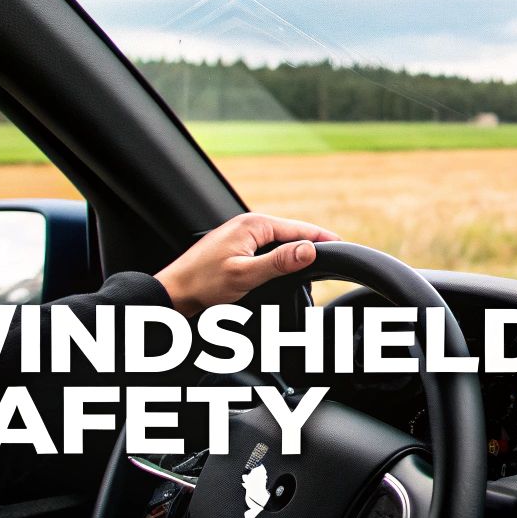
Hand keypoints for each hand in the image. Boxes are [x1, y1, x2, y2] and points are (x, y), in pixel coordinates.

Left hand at [154, 213, 340, 315]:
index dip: (323, 238)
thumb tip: (310, 250)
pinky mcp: (238, 246)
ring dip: (298, 250)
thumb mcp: (245, 274)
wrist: (172, 293)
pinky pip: (269, 247)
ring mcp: (243, 234)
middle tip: (336, 255)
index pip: (299, 229)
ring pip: (281, 241)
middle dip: (312, 243)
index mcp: (254, 224)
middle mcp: (249, 224)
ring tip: (318, 259)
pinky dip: (283, 255)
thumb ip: (279, 262)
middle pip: (292, 233)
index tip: (344, 245)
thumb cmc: (202, 284)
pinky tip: (289, 265)